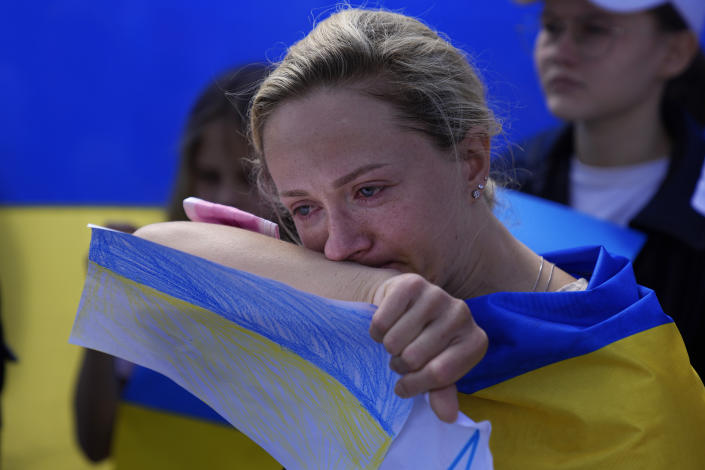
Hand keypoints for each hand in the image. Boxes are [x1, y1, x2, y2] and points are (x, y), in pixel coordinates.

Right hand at [369, 273, 487, 422]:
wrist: (406, 303)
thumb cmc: (425, 342)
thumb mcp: (436, 369)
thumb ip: (441, 393)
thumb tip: (447, 417)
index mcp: (475, 341)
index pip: (439, 374)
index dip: (415, 385)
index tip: (404, 386)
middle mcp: (462, 314)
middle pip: (413, 358)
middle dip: (400, 364)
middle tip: (401, 357)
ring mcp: (438, 295)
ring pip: (394, 342)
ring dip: (388, 347)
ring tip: (395, 341)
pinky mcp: (412, 283)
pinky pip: (381, 322)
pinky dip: (377, 330)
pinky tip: (387, 324)